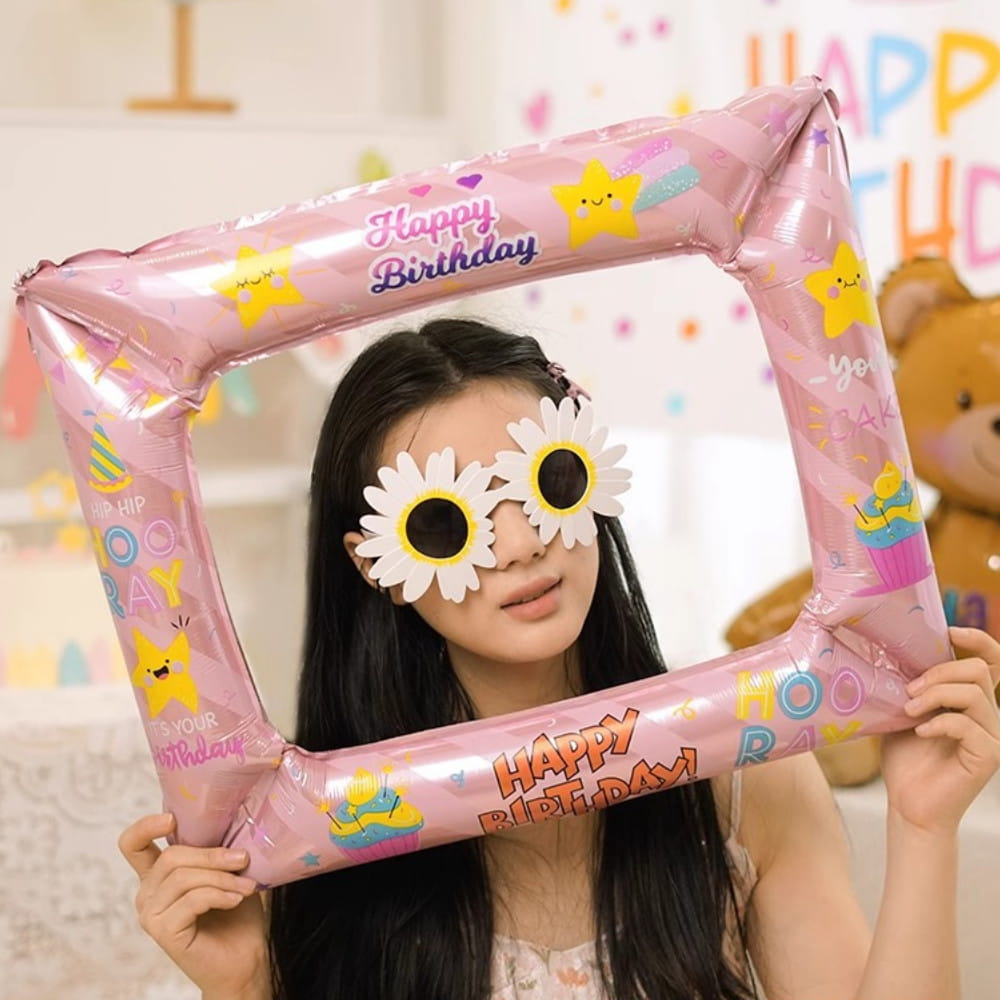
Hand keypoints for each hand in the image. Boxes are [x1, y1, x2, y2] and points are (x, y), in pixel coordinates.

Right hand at [119, 813, 267, 996]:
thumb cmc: (238, 912)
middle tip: (243, 858)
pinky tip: (237, 899)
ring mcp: (150, 914)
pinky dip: (219, 895)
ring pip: (183, 877)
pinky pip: (191, 900)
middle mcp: (148, 892)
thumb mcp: (228, 871)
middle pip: (171, 856)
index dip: (145, 827)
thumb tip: (235, 817)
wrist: (245, 958)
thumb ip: (219, 848)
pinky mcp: (162, 932)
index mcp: (159, 874)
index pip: (133, 844)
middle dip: (212, 855)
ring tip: (247, 885)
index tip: (172, 819)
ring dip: (221, 877)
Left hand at [880, 627, 999, 834]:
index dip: (976, 639)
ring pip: (973, 693)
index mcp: (970, 698)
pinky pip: (968, 725)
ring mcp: (992, 734)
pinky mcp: (988, 755)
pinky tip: (919, 732)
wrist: (908, 803)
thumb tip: (884, 649)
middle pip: (978, 670)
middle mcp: (988, 713)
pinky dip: (939, 722)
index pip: (991, 660)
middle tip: (908, 691)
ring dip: (934, 695)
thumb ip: (906, 684)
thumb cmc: (905, 757)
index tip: (948, 630)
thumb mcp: (901, 709)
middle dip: (938, 672)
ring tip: (907, 710)